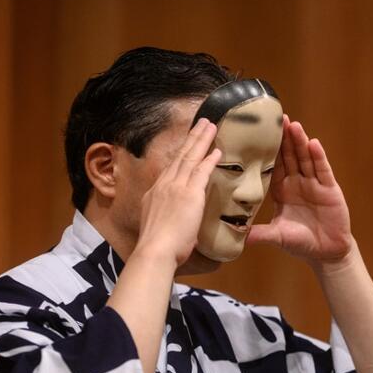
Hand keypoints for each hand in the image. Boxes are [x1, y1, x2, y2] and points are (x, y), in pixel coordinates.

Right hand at [135, 118, 220, 266]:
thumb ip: (168, 220)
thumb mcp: (158, 227)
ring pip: (190, 158)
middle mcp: (164, 186)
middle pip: (180, 156)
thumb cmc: (158, 247)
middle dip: (192, 138)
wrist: (155, 251)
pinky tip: (217, 150)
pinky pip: (201, 172)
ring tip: (211, 126)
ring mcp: (176, 188)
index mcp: (154, 193)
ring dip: (202, 140)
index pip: (171, 168)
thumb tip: (178, 224)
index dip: (181, 154)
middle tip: (202, 121)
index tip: (187, 143)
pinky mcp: (189, 194)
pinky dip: (209, 160)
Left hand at [247, 116, 353, 267]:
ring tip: (293, 125)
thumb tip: (237, 236)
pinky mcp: (330, 190)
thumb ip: (260, 234)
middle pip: (290, 157)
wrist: (327, 253)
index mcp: (282, 191)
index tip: (258, 133)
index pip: (273, 166)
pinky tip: (314, 144)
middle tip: (276, 117)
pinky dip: (318, 157)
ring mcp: (314, 185)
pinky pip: (323, 171)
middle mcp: (297, 184)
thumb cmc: (302, 243)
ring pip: (306, 159)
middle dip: (284, 138)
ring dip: (300, 142)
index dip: (267, 150)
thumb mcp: (278, 237)